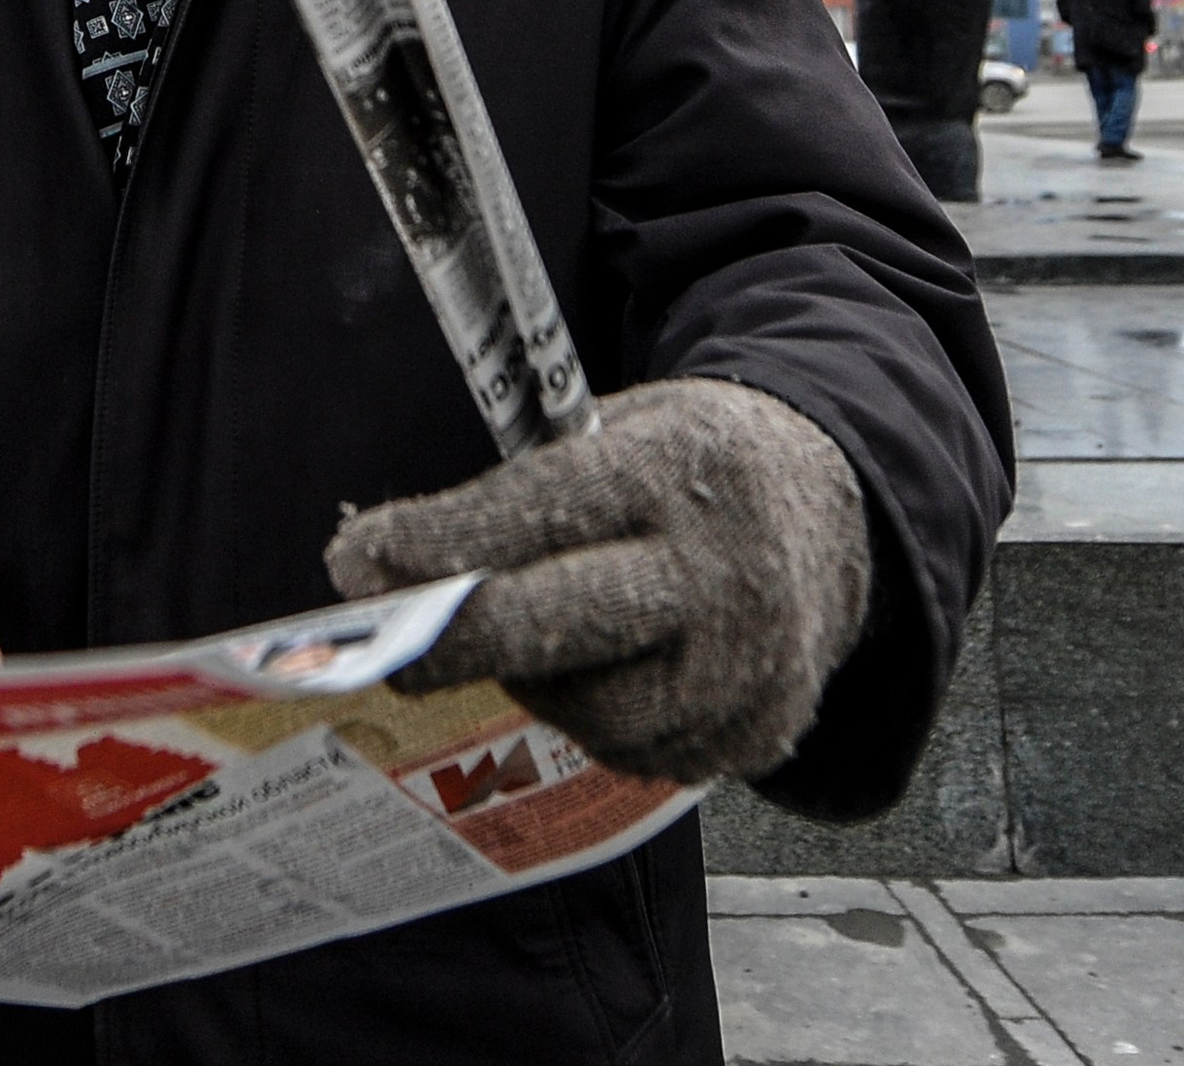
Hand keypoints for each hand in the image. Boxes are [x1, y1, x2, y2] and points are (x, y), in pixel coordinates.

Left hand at [325, 379, 868, 785]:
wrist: (828, 510)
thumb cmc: (685, 462)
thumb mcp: (613, 429)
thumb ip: (519, 491)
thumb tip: (378, 564)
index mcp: (675, 470)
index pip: (537, 511)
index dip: (437, 543)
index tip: (355, 560)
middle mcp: (720, 574)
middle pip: (557, 625)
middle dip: (451, 639)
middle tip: (379, 644)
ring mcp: (748, 667)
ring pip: (587, 709)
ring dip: (526, 679)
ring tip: (517, 634)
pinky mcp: (756, 736)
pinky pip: (633, 753)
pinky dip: (587, 716)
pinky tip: (589, 670)